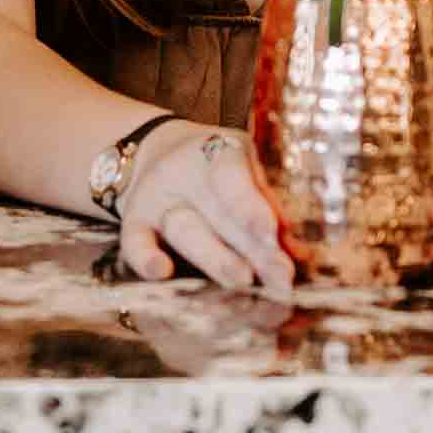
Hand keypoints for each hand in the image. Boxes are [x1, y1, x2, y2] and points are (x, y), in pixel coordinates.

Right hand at [113, 121, 292, 294]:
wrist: (154, 152)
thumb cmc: (215, 169)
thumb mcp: (242, 169)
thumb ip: (266, 206)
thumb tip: (299, 253)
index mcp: (216, 151)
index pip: (232, 177)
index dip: (251, 206)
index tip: (273, 236)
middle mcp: (182, 172)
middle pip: (219, 213)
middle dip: (253, 249)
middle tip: (281, 277)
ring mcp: (155, 198)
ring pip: (186, 230)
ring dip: (217, 258)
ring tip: (244, 281)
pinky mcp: (134, 222)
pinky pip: (133, 241)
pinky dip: (145, 257)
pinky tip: (162, 273)